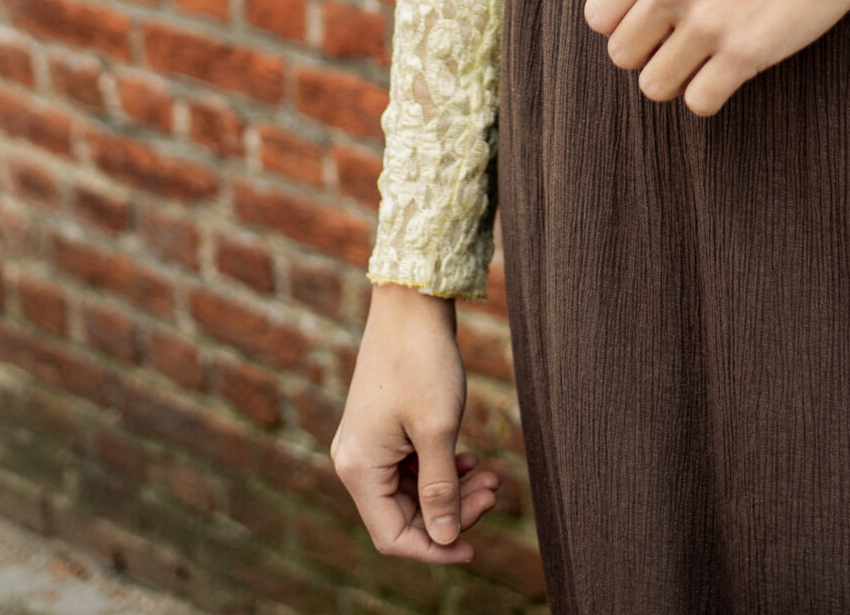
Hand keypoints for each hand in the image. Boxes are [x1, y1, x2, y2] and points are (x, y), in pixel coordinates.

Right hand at [331, 283, 499, 562]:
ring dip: (451, 490)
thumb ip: (441, 489)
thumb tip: (445, 538)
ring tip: (491, 476)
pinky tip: (470, 459)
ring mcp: (368, 444)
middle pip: (404, 514)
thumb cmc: (422, 361)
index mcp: (359, 469)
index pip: (393, 536)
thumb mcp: (438, 429)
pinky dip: (441, 469)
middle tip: (494, 492)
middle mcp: (356, 461)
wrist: (411, 302)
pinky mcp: (383, 429)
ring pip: (412, 490)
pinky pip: (411, 466)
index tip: (474, 546)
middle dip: (451, 512)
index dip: (434, 548)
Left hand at [584, 0, 849, 116]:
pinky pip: (699, 102)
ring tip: (709, 56)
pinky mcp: (744, 53)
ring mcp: (708, 21)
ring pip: (655, 86)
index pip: (599, 17)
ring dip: (680, 78)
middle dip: (652, 53)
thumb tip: (624, 18)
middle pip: (622, 56)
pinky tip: (732, 69)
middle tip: (687, 40)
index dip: (625, 25)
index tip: (654, 22)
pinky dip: (712, 94)